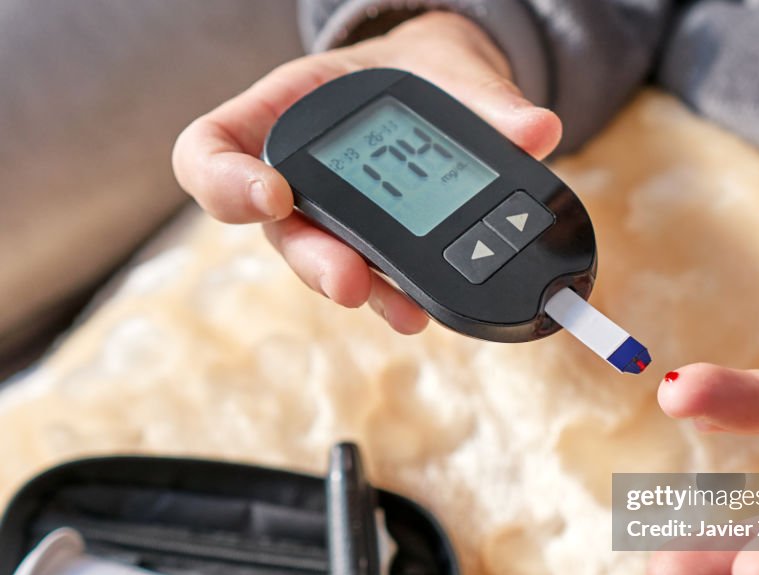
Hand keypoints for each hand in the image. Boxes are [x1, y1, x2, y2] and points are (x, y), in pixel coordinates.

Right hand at [172, 12, 560, 332]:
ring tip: (406, 312)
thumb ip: (482, 98)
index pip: (211, 151)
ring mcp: (330, 220)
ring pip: (326, 264)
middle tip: (350, 282)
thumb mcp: (444, 68)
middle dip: (314, 260)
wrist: (442, 95)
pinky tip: (426, 308)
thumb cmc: (416, 71)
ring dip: (362, 290)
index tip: (273, 195)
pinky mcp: (370, 248)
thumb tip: (537, 131)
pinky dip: (398, 293)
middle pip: (277, 230)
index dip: (224, 181)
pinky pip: (374, 275)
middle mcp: (295, 177)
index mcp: (282, 114)